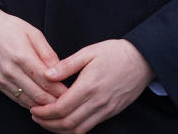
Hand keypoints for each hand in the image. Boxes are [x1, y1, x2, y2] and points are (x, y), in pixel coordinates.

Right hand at [0, 8, 67, 109]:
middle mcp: (11, 71)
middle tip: (68, 103)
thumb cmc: (10, 27)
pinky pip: (18, 100)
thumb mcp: (33, 33)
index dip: (61, 90)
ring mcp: (3, 80)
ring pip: (28, 102)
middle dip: (55, 102)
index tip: (72, 94)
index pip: (46, 81)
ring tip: (57, 106)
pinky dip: (31, 104)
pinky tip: (41, 103)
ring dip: (44, 106)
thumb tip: (60, 72)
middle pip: (39, 95)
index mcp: (22, 56)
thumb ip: (48, 54)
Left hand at [29, 39, 153, 132]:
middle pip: (68, 122)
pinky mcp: (111, 112)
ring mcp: (105, 110)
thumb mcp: (88, 52)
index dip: (45, 112)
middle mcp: (97, 102)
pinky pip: (90, 127)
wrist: (142, 60)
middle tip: (35, 117)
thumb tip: (46, 74)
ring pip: (79, 129)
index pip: (62, 107)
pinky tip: (65, 123)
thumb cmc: (114, 53)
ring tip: (46, 123)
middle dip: (48, 123)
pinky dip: (74, 130)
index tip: (34, 109)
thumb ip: (66, 65)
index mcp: (88, 86)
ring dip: (60, 130)